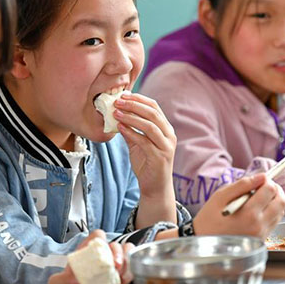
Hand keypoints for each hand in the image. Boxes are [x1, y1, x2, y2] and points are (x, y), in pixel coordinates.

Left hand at [48, 230, 132, 283]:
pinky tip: (122, 280)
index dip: (100, 238)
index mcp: (86, 253)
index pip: (97, 236)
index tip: (100, 246)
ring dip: (126, 262)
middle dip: (117, 252)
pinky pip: (130, 273)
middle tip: (115, 264)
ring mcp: (112, 269)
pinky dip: (129, 274)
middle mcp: (101, 258)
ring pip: (127, 255)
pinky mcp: (120, 282)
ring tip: (119, 274)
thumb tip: (76, 279)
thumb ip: (62, 278)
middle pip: (115, 245)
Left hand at [114, 93, 176, 224]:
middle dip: (133, 105)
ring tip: (116, 113)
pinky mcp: (160, 157)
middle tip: (117, 101)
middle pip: (153, 113)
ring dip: (131, 117)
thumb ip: (131, 130)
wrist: (155, 188)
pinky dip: (131, 132)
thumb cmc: (147, 165)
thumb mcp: (137, 144)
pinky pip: (144, 141)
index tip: (123, 95)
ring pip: (150, 125)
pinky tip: (120, 128)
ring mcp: (166, 146)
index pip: (154, 107)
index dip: (139, 99)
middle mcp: (169, 135)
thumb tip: (116, 115)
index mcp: (165, 129)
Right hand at [193, 173, 284, 238]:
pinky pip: (274, 222)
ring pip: (280, 212)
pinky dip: (271, 212)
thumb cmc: (209, 219)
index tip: (260, 179)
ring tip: (260, 198)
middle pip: (281, 202)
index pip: (270, 190)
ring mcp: (262, 234)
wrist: (203, 245)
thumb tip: (261, 176)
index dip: (267, 180)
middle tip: (264, 186)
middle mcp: (259, 225)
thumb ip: (242, 185)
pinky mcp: (261, 240)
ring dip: (274, 201)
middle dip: (276, 189)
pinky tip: (257, 209)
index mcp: (249, 213)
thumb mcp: (220, 197)